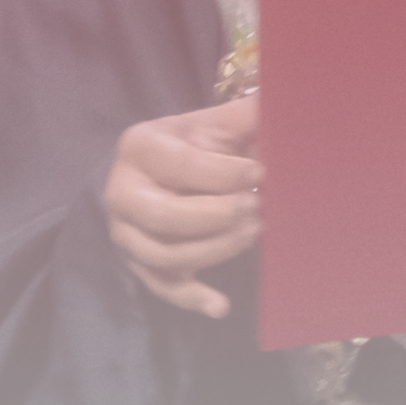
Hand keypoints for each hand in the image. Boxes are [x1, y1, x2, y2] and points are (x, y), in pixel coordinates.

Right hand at [102, 92, 262, 318]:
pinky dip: (192, 298)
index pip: (179, 166)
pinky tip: (221, 306)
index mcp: (139, 146)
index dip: (223, 174)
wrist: (166, 169)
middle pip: (164, 216)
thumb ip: (247, 113)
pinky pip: (161, 287)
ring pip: (163, 255)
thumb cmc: (198, 143)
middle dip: (217, 217)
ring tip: (254, 234)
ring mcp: (126, 232)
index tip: (261, 175)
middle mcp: (121, 191)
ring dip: (214, 250)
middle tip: (258, 209)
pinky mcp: (138, 263)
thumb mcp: (216, 122)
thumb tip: (284, 99)